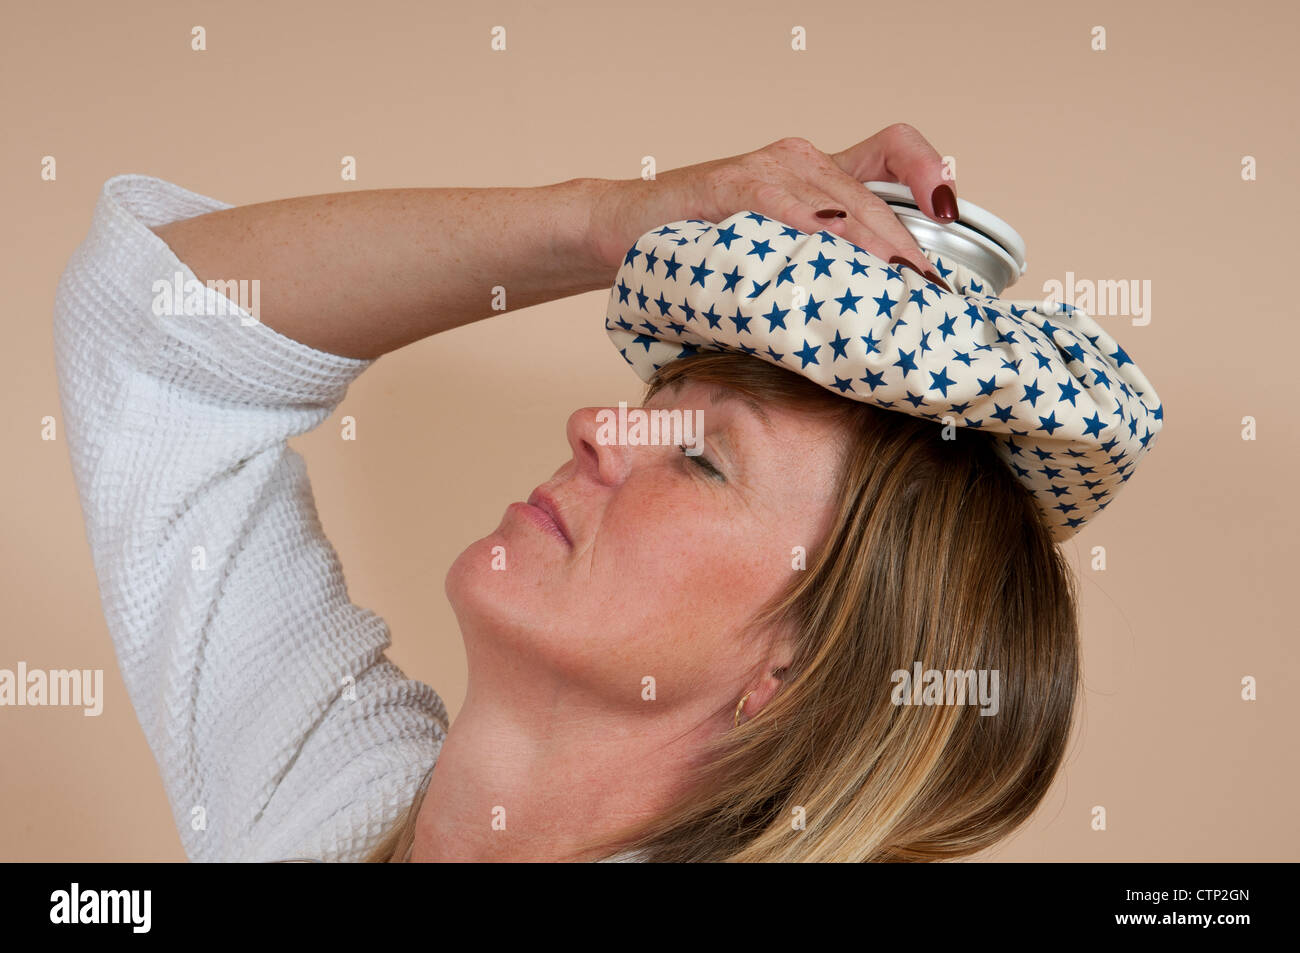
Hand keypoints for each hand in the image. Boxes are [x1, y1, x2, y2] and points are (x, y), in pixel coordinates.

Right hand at [586, 124, 958, 290]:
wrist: (620, 229)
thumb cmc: (694, 246)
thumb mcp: (766, 250)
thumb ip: (811, 264)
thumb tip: (867, 315)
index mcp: (813, 171)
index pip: (891, 149)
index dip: (929, 173)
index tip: (950, 218)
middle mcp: (798, 160)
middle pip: (874, 195)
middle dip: (909, 248)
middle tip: (929, 294)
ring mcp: (767, 169)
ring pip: (842, 203)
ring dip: (877, 246)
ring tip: (900, 286)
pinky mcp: (732, 186)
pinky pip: (787, 208)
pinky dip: (818, 236)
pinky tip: (837, 262)